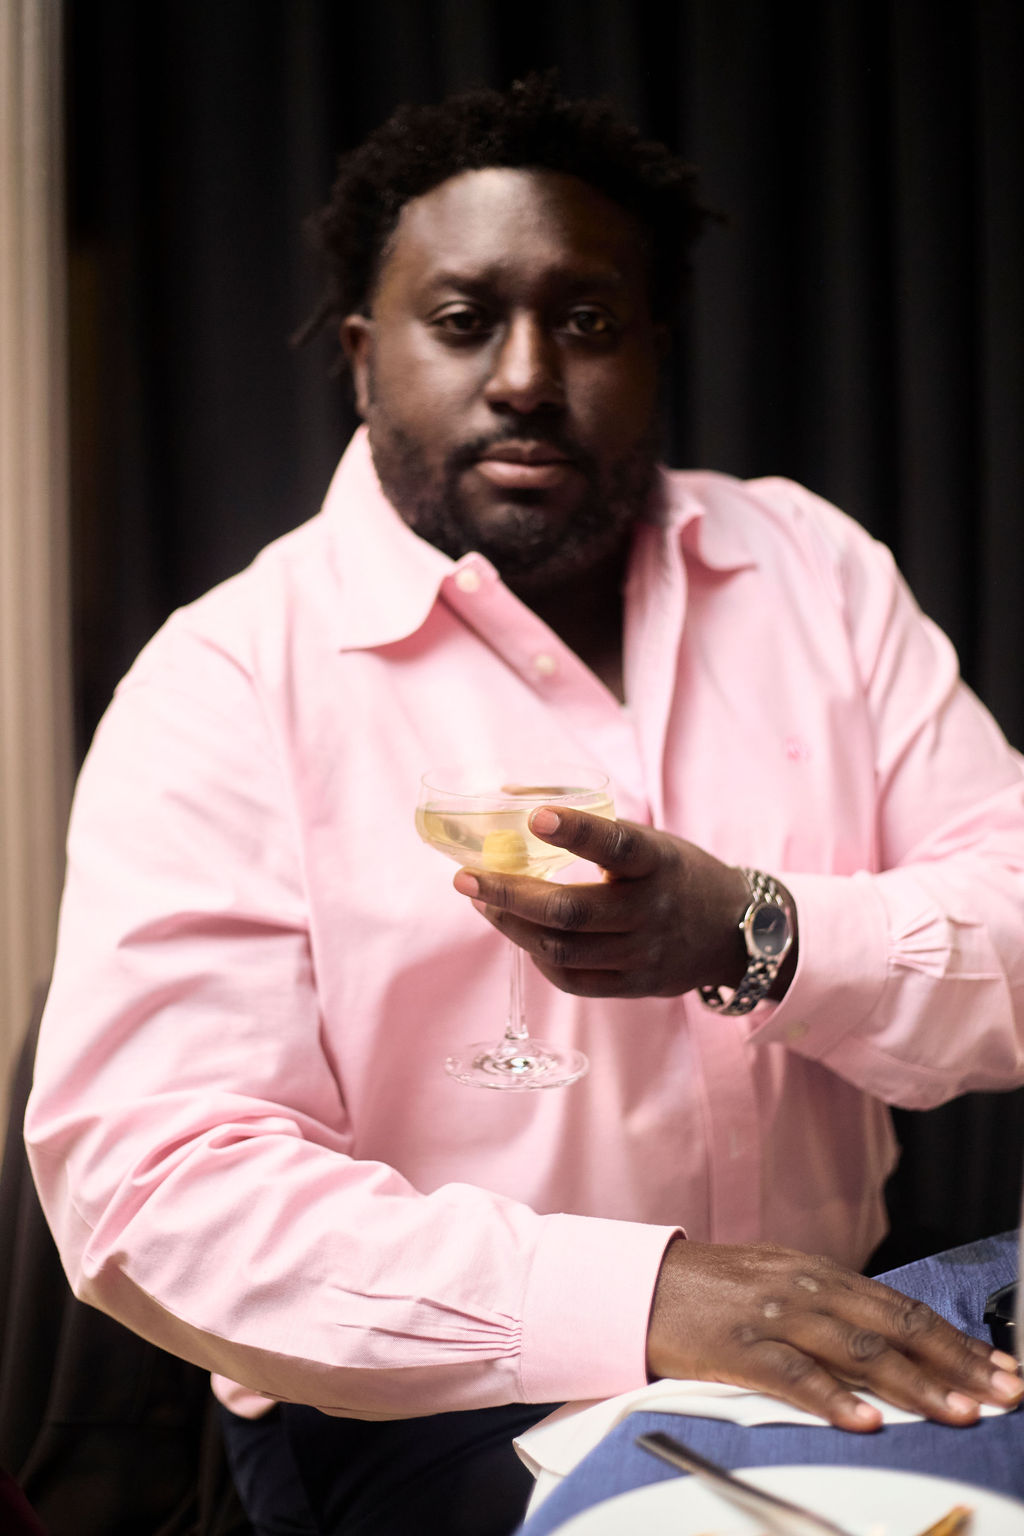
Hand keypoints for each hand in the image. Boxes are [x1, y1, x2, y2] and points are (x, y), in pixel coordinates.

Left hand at [451, 806, 758, 998]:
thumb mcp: (651, 840)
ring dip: (511, 925)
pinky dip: (537, 957)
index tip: (534, 816)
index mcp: (659, 863)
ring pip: (561, 949)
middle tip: (467, 879)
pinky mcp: (635, 986)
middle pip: (570, 911)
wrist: (735, 933)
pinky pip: (572, 980)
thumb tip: (513, 796)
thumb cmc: (677, 874)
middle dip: (508, 894)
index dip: (577, 831)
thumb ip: (591, 824)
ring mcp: (643, 954)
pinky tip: (520, 935)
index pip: (618, 845)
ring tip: (484, 904)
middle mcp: (652, 911)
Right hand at [647, 1238, 1023, 1429]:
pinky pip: (794, 1375)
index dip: (955, 1340)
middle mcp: (805, 1289)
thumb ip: (830, 1309)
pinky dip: (832, 1398)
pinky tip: (864, 1421)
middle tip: (1003, 1393)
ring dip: (914, 1385)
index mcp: (819, 1273)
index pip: (902, 1308)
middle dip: (956, 1363)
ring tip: (957, 1412)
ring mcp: (773, 1315)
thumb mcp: (779, 1284)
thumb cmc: (710, 1291)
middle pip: (894, 1328)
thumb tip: (890, 1343)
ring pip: (857, 1351)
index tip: (999, 1367)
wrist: (637, 1283)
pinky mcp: (738, 1346)